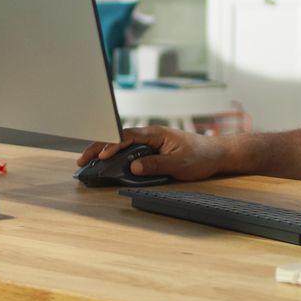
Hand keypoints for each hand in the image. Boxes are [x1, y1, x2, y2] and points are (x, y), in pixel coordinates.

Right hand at [76, 126, 228, 181]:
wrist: (217, 154)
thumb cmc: (201, 156)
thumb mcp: (179, 163)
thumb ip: (155, 165)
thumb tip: (133, 167)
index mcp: (156, 133)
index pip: (127, 136)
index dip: (112, 145)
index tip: (101, 156)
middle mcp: (151, 135)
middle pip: (119, 138)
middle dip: (99, 147)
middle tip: (83, 159)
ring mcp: (151, 142)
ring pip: (123, 145)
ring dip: (105, 151)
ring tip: (88, 162)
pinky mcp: (153, 150)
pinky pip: (130, 151)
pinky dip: (116, 156)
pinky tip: (107, 164)